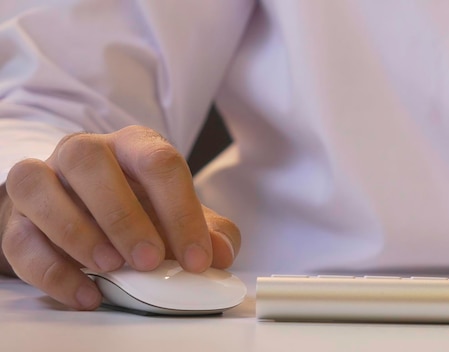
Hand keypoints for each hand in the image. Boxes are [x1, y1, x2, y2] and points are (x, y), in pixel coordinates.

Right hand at [0, 125, 239, 309]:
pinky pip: (20, 238)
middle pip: (90, 161)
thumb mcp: (178, 215)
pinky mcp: (16, 217)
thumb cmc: (138, 208)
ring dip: (76, 231)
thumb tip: (221, 252)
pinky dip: (52, 271)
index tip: (196, 259)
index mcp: (132, 145)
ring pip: (39, 186)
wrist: (85, 210)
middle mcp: (83, 153)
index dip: (181, 211)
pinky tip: (86, 293)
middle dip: (123, 215)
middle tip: (150, 261)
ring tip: (111, 267)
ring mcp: (44, 179)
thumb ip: (208, 230)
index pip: (159, 162)